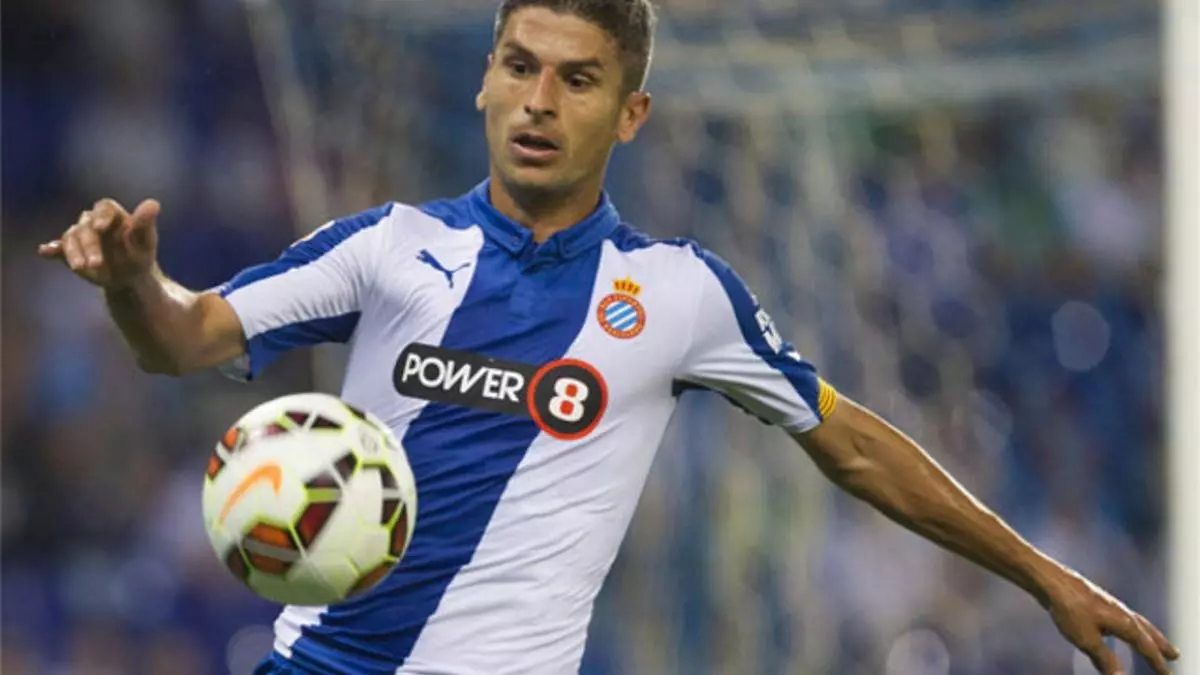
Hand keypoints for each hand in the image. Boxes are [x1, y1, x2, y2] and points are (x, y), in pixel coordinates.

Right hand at [38, 198, 159, 288]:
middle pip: (86, 226)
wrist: (129, 277)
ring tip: (82, 268)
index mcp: (113, 215)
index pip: (105, 207)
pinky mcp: (70, 250)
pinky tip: (45, 251)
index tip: (101, 228)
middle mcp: (93, 222)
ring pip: (71, 237)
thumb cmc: (140, 254)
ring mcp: (81, 236)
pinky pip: (58, 248)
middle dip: (90, 245)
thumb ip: (145, 223)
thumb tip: (153, 204)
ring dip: (74, 252)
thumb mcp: (146, 241)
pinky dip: (52, 249)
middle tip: (97, 264)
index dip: (102, 216)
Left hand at [1045, 568, 1178, 673]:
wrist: (1051, 582)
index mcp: (1125, 623)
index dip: (1157, 662)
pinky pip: (1122, 617)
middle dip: (1160, 644)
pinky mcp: (1097, 601)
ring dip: (1148, 633)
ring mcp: (1110, 605)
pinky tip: (1120, 626)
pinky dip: (1130, 625)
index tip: (1168, 674)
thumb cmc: (1069, 609)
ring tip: (1154, 641)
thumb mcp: (1087, 640)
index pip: (1146, 647)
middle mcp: (1122, 612)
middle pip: (1147, 631)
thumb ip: (1105, 659)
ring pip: (1135, 621)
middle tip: (1174, 655)